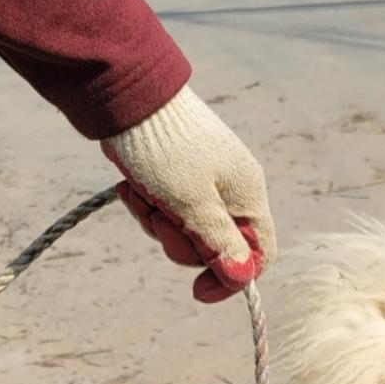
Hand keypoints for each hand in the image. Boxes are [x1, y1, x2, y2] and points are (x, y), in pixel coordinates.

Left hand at [103, 86, 275, 303]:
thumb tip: (242, 279)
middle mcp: (231, 188)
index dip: (232, 278)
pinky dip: (147, 205)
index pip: (260, 253)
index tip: (196, 291)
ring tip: (138, 195)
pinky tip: (129, 187)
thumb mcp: (192, 204)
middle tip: (157, 220)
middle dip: (180, 243)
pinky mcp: (175, 173)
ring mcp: (203, 180)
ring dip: (157, 223)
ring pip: (186, 229)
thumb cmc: (164, 148)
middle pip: (216, 246)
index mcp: (248, 193)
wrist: (124, 92)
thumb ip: (219, 244)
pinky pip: (167, 208)